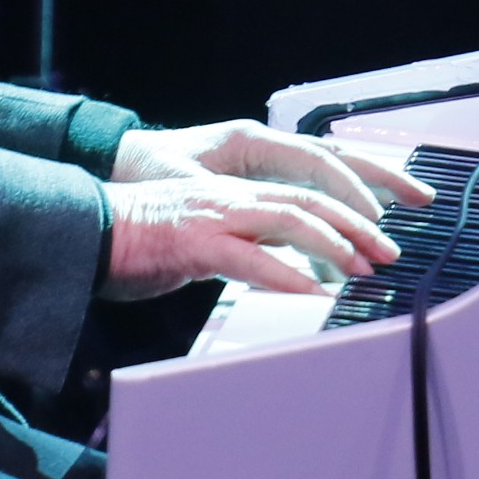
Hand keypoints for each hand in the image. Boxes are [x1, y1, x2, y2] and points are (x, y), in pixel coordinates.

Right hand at [99, 121, 433, 301]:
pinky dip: (287, 273)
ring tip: (365, 268)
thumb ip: (247, 244)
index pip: (306, 188)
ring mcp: (215, 215)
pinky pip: (250, 257)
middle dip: (359, 223)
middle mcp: (232, 195)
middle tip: (392, 252)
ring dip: (334, 243)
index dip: (349, 205)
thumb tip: (286, 265)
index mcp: (236, 190)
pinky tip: (314, 290)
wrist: (85, 232)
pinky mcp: (195, 242)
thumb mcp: (206, 239)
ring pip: (290, 217)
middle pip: (311, 198)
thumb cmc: (141, 241)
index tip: (384, 229)